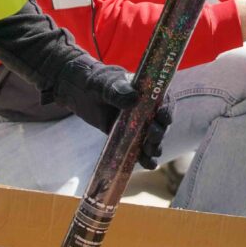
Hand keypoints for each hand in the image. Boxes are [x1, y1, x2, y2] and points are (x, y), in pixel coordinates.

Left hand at [51, 57, 171, 167]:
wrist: (79, 92)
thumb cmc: (95, 82)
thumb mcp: (103, 83)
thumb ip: (116, 90)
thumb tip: (133, 99)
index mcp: (146, 92)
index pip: (163, 101)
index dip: (166, 109)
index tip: (163, 117)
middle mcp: (146, 109)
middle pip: (160, 123)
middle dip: (159, 132)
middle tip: (152, 137)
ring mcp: (138, 125)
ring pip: (152, 139)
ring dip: (154, 147)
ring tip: (149, 154)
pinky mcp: (128, 138)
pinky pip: (139, 149)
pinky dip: (145, 158)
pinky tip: (147, 164)